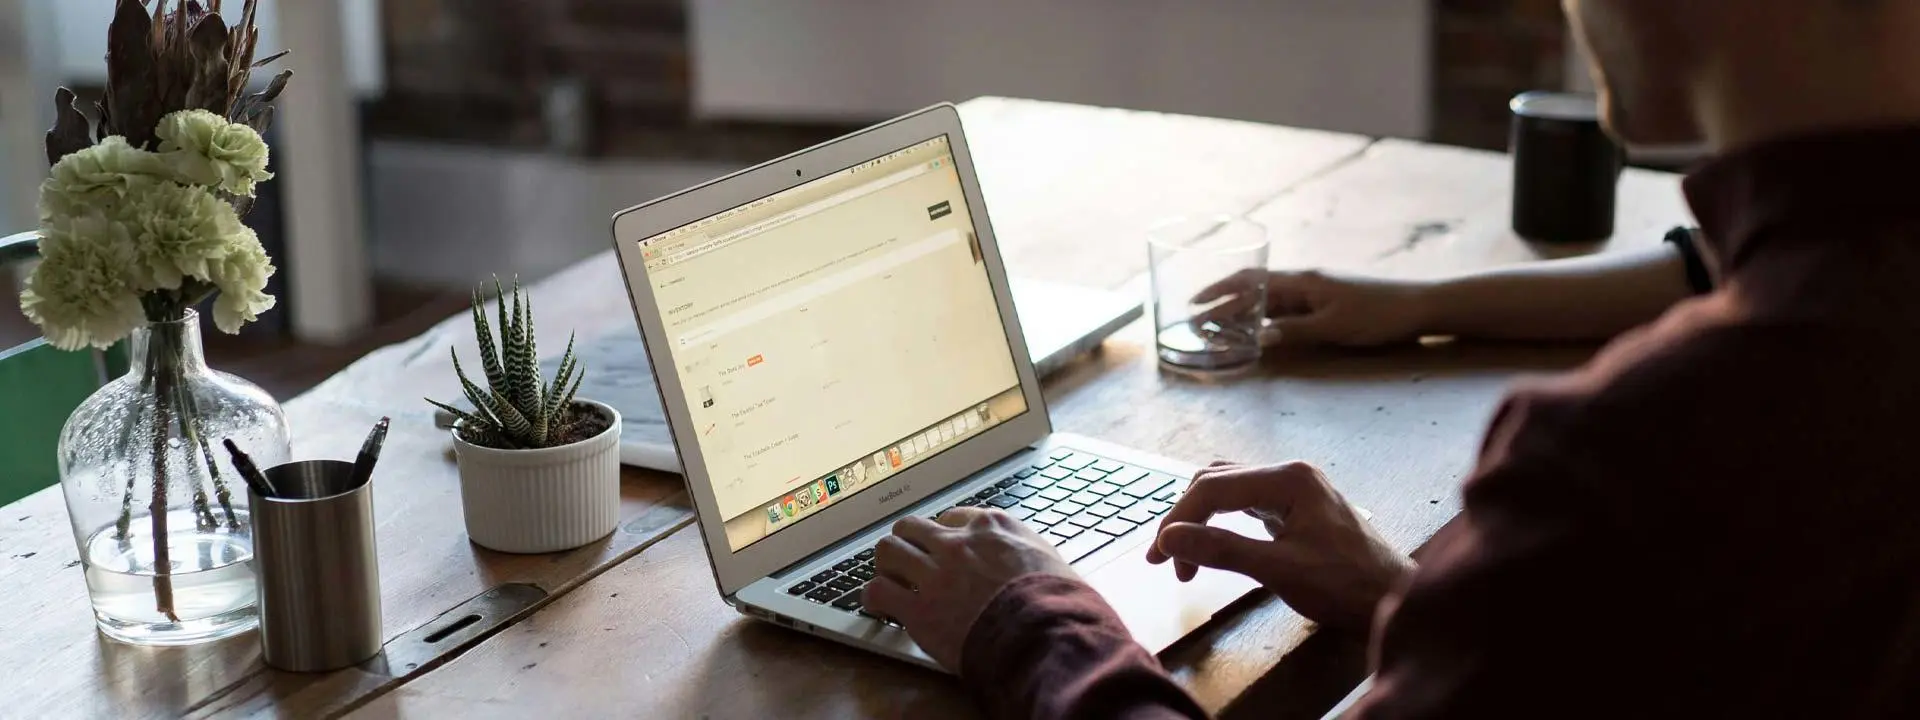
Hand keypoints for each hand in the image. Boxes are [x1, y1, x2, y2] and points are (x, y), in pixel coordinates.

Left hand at [863, 507, 1076, 670]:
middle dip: (908, 543)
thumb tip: (1031, 563)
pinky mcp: (918, 609)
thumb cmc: (1060, 604)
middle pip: (912, 527)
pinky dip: (874, 598)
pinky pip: (877, 591)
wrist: (1046, 635)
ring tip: (889, 580)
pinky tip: (878, 607)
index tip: (945, 549)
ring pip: (888, 551)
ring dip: (887, 566)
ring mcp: (935, 574)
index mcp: (992, 528)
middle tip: (909, 562)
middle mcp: (958, 543)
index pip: (954, 518)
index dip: (946, 535)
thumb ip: (1028, 554)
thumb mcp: (1052, 561)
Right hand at [1146, 461, 1413, 631]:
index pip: (1213, 488)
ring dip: (1202, 520)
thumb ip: (1222, 550)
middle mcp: (1290, 473)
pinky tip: (1214, 544)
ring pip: (1229, 490)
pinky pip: (1246, 503)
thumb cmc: (1347, 586)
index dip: (1178, 520)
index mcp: (1288, 479)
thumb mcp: (1279, 570)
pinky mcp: (1297, 506)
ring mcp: (1295, 488)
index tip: (1160, 558)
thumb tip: (1169, 538)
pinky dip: (1222, 522)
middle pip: (1216, 482)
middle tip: (1166, 562)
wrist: (1395, 601)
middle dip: (1185, 519)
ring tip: (1185, 558)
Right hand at [1194, 269, 1427, 346]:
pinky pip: (1284, 307)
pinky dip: (1263, 317)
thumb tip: (1259, 336)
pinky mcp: (1325, 302)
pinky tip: (1256, 328)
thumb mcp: (1334, 327)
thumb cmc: (1378, 315)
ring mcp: (1314, 291)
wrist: (1418, 306)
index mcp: (1302, 281)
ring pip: (1267, 299)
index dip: (1219, 292)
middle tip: (1196, 318)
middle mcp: (1304, 282)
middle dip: (1222, 301)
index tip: (1194, 304)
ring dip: (1241, 310)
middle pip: (1254, 288)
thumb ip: (1295, 331)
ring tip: (1216, 326)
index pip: (1250, 282)